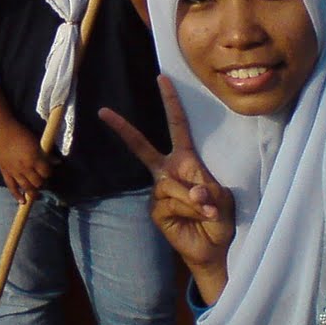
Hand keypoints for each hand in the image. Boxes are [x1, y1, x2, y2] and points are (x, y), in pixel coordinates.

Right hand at [0, 117, 52, 202]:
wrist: (1, 131)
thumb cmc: (20, 133)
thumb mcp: (36, 142)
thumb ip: (46, 154)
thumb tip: (57, 162)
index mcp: (34, 158)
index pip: (46, 172)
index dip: (49, 173)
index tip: (48, 172)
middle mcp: (25, 168)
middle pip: (37, 182)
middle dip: (42, 183)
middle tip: (43, 182)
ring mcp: (14, 172)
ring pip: (26, 187)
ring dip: (33, 193)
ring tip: (37, 195)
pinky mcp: (5, 173)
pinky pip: (11, 187)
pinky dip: (17, 195)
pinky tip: (23, 202)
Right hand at [99, 76, 234, 303]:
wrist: (214, 246)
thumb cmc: (219, 217)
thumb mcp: (221, 197)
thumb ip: (206, 189)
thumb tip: (194, 191)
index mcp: (185, 160)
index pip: (177, 125)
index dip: (170, 102)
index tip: (162, 78)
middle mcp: (168, 172)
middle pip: (142, 147)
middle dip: (124, 129)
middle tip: (104, 111)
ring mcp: (159, 191)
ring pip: (172, 184)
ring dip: (195, 198)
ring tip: (208, 212)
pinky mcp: (156, 210)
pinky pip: (170, 201)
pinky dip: (189, 208)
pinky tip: (197, 218)